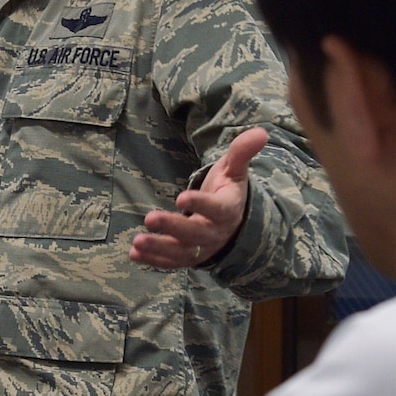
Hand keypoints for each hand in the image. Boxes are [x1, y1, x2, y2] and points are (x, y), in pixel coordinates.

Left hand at [130, 127, 265, 269]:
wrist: (232, 223)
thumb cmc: (228, 191)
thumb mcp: (235, 170)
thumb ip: (242, 152)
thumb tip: (261, 132)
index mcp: (227, 210)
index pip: (216, 209)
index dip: (200, 204)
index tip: (181, 197)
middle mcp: (215, 233)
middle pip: (195, 234)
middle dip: (172, 227)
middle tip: (150, 218)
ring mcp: (201, 248)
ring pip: (181, 253)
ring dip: (158, 248)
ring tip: (138, 242)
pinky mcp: (189, 257)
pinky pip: (171, 262)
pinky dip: (153, 260)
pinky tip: (134, 254)